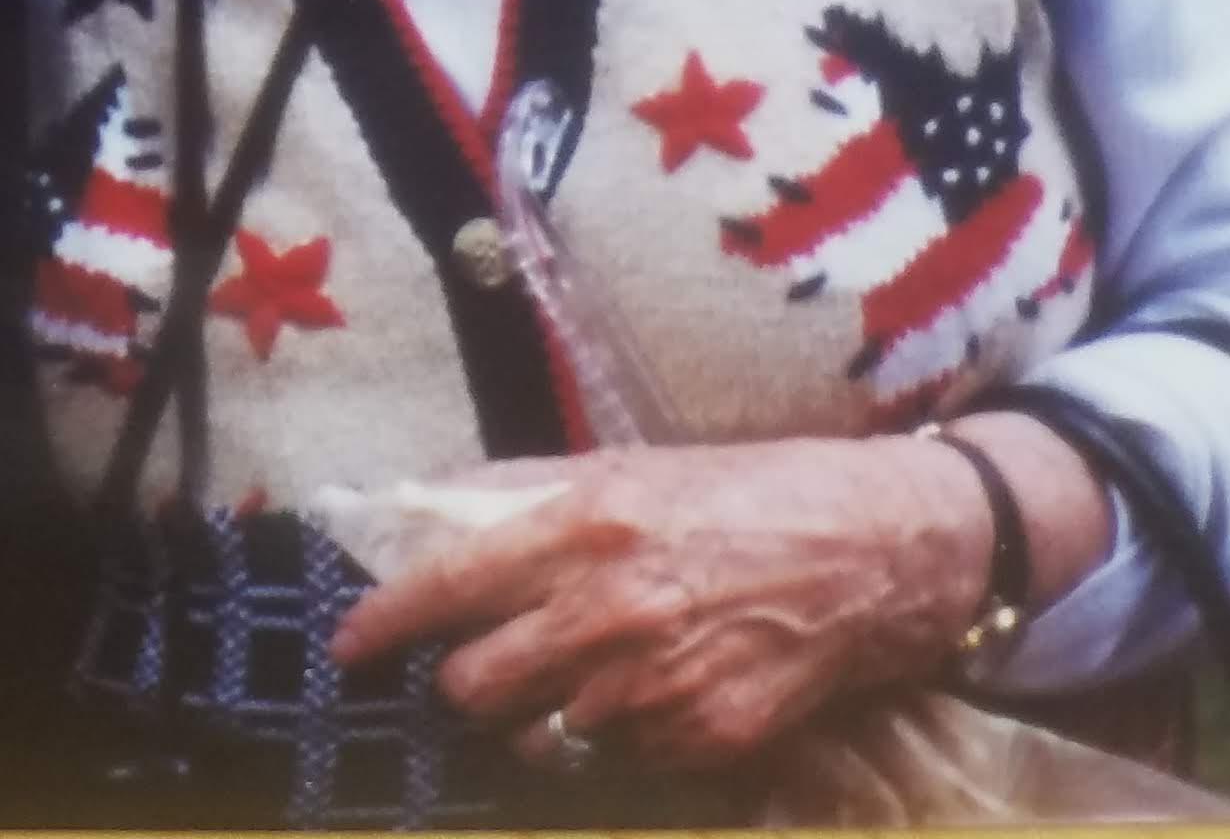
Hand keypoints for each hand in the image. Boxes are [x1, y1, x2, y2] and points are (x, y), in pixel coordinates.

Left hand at [330, 438, 989, 772]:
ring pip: (541, 737)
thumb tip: (425, 506)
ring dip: (540, 717)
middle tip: (478, 664)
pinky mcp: (709, 739)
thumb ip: (519, 493)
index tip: (350, 644)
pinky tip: (647, 694)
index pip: (445, 587)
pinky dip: (616, 738)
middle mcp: (611, 612)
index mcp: (581, 527)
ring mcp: (660, 686)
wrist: (879, 547)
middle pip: (475, 686)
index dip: (383, 623)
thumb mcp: (625, 467)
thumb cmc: (744, 495)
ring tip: (575, 678)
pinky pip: (619, 761)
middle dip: (463, 681)